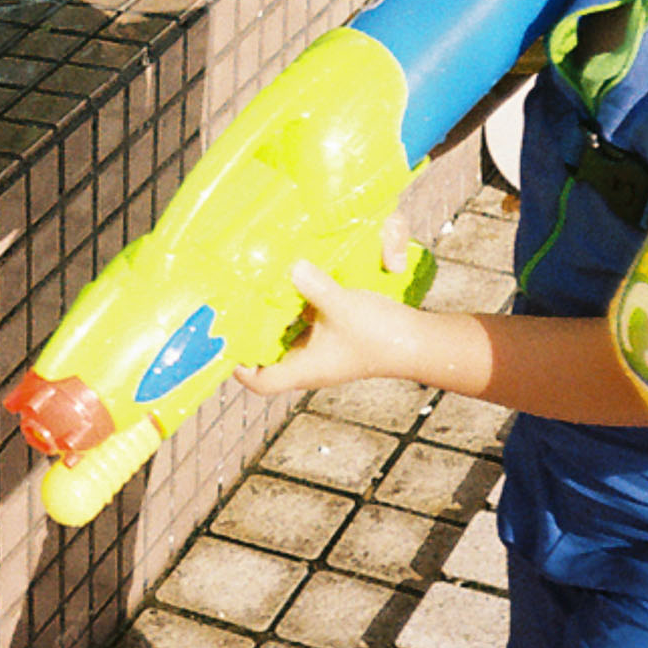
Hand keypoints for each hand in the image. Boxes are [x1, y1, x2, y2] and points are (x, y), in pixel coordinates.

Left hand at [235, 259, 426, 395]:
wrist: (420, 342)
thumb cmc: (381, 335)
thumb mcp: (342, 307)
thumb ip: (314, 286)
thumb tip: (290, 265)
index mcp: (306, 369)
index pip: (260, 381)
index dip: (240, 367)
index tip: (227, 341)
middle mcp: (311, 364)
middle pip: (269, 358)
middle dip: (253, 335)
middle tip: (238, 308)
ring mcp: (324, 352)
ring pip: (288, 340)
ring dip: (275, 319)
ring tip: (260, 293)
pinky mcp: (337, 338)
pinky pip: (308, 327)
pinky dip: (298, 310)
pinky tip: (296, 286)